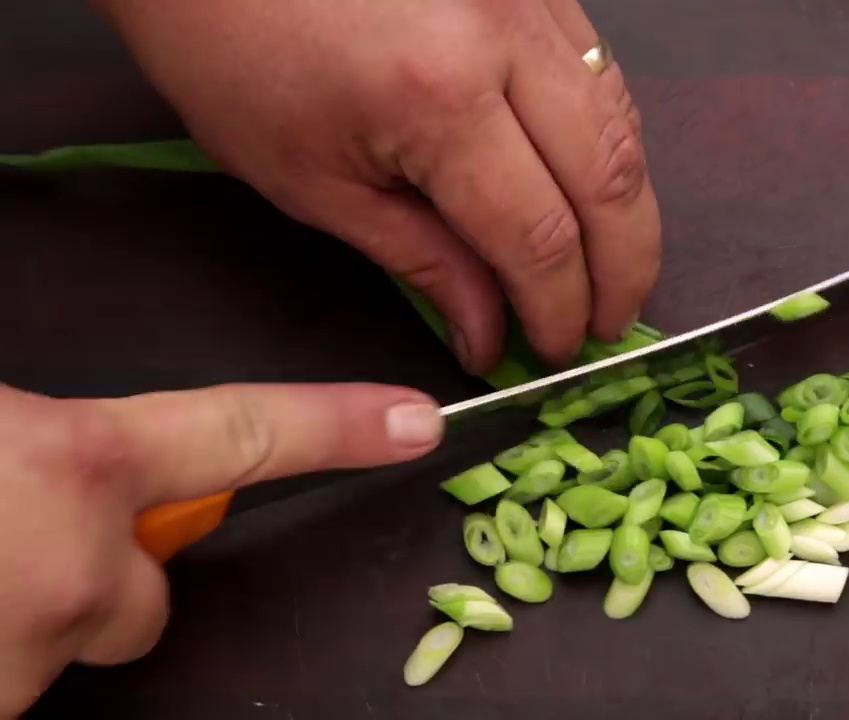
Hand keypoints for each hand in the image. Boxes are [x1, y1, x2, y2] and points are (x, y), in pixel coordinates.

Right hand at [0, 382, 441, 715]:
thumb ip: (54, 438)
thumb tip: (72, 447)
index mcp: (79, 461)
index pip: (246, 434)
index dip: (337, 429)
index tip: (414, 424)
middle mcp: (81, 566)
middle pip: (150, 601)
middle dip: (106, 581)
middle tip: (17, 544)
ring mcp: (38, 652)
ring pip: (72, 644)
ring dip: (26, 618)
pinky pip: (17, 680)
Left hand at [93, 0, 662, 373]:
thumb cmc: (232, 53)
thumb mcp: (314, 183)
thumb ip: (421, 262)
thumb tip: (488, 332)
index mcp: (438, 100)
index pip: (540, 236)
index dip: (559, 308)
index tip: (555, 351)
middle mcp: (504, 39)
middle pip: (610, 178)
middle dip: (624, 269)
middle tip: (609, 325)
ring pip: (622, 122)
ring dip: (628, 208)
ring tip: (610, 267)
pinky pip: (601, 72)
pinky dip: (607, 140)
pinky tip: (590, 185)